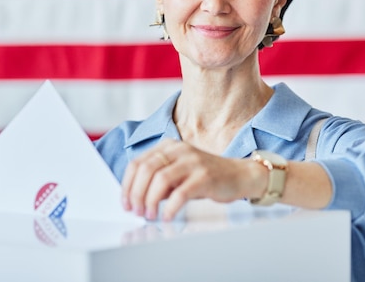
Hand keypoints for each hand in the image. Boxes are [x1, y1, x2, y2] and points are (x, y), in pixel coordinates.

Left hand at [120, 139, 265, 220]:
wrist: (239, 175)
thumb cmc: (205, 177)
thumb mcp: (178, 174)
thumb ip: (158, 181)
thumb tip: (135, 199)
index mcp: (169, 146)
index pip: (138, 163)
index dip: (127, 185)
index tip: (126, 203)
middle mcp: (179, 149)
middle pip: (146, 169)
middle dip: (136, 194)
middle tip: (137, 212)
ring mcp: (193, 161)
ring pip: (160, 179)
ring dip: (150, 201)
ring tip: (150, 215)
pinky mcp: (205, 176)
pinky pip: (181, 192)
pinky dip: (170, 207)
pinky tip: (167, 216)